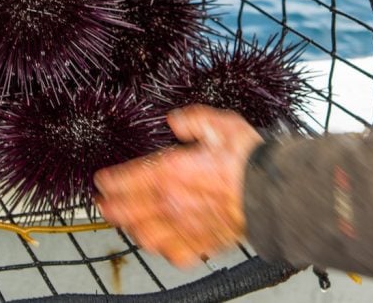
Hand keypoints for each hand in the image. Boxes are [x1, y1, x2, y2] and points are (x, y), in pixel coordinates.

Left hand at [94, 105, 262, 267]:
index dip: (112, 181)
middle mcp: (173, 202)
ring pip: (148, 233)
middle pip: (132, 210)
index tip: (101, 182)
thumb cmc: (249, 161)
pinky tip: (160, 246)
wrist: (272, 193)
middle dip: (112, 207)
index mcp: (172, 172)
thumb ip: (194, 120)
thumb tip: (175, 120)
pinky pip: (176, 253)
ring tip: (124, 224)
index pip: (131, 178)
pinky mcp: (205, 243)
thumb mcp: (220, 124)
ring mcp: (187, 226)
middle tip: (100, 205)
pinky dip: (163, 250)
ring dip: (131, 228)